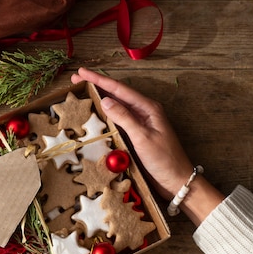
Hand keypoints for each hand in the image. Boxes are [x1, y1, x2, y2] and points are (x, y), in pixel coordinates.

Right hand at [71, 68, 223, 223]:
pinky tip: (95, 112)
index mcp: (148, 108)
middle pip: (117, 94)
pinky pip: (117, 119)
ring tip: (82, 91)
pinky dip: (104, 113)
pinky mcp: (136, 134)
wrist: (177, 180)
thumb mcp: (142, 137)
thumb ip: (124, 117)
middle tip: (76, 79)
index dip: (99, 80)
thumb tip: (105, 100)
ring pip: (116, 105)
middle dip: (96, 85)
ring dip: (99, 98)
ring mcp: (140, 123)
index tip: (81, 72)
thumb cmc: (164, 160)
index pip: (119, 89)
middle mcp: (143, 112)